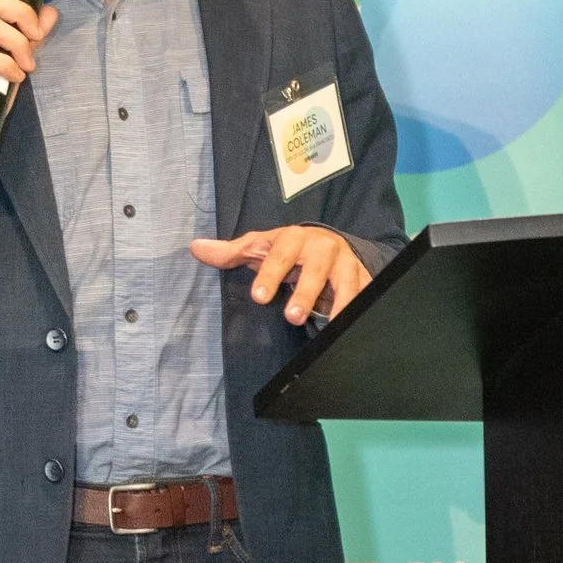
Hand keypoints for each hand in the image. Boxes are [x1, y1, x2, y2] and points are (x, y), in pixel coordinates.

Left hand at [191, 225, 370, 325]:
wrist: (326, 244)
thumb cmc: (287, 249)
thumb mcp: (260, 247)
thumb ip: (230, 252)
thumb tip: (196, 248)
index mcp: (294, 238)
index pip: (280, 254)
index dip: (269, 274)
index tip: (259, 297)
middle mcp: (322, 247)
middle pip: (316, 267)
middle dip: (306, 290)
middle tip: (292, 317)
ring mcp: (346, 262)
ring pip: (346, 279)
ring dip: (339, 301)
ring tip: (329, 324)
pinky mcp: (363, 276)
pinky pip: (367, 292)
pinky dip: (363, 306)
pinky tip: (354, 324)